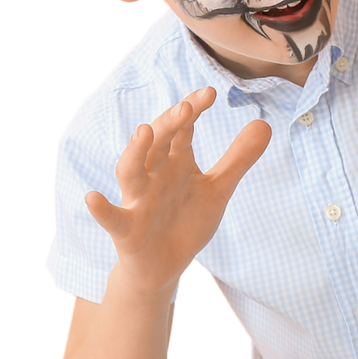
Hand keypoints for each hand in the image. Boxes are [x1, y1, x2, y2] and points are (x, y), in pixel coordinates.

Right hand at [84, 87, 272, 293]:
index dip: (193, 109)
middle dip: (170, 124)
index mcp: (175, 162)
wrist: (165, 265)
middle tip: (186, 106)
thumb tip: (265, 124)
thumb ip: (238, 159)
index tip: (210, 92)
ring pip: (130, 171)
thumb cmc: (186, 221)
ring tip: (143, 131)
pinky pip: (112, 218)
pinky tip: (93, 197)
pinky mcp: (127, 230)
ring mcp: (138, 200)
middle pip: (157, 143)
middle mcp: (154, 175)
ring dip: (134, 152)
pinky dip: (102, 209)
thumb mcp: (218, 189)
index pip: (182, 129)